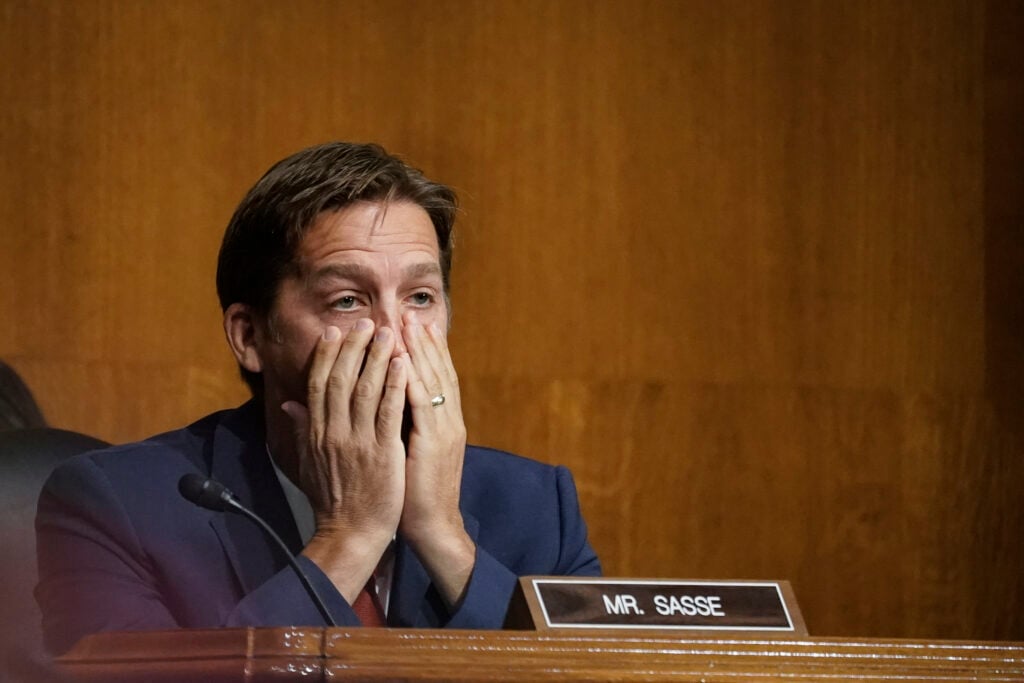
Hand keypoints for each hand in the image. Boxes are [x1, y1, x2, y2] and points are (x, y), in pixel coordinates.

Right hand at [282, 320, 406, 601]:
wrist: (351, 532)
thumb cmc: (334, 499)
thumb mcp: (308, 462)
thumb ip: (301, 430)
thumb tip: (288, 405)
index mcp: (316, 432)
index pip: (318, 384)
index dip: (326, 355)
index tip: (335, 331)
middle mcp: (332, 432)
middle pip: (339, 379)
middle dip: (353, 347)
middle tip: (366, 322)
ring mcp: (356, 441)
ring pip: (364, 389)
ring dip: (376, 357)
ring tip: (389, 332)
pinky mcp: (381, 452)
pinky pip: (387, 412)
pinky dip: (394, 385)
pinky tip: (403, 364)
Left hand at [400, 319, 474, 606]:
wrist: (433, 527)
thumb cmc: (415, 494)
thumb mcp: (408, 453)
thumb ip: (400, 426)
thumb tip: (384, 406)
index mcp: (442, 424)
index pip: (435, 379)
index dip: (427, 351)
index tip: (414, 325)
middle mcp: (447, 422)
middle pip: (438, 372)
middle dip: (425, 342)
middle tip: (412, 312)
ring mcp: (443, 431)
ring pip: (432, 382)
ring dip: (420, 352)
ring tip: (409, 325)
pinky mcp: (433, 445)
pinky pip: (422, 407)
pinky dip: (413, 381)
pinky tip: (403, 362)